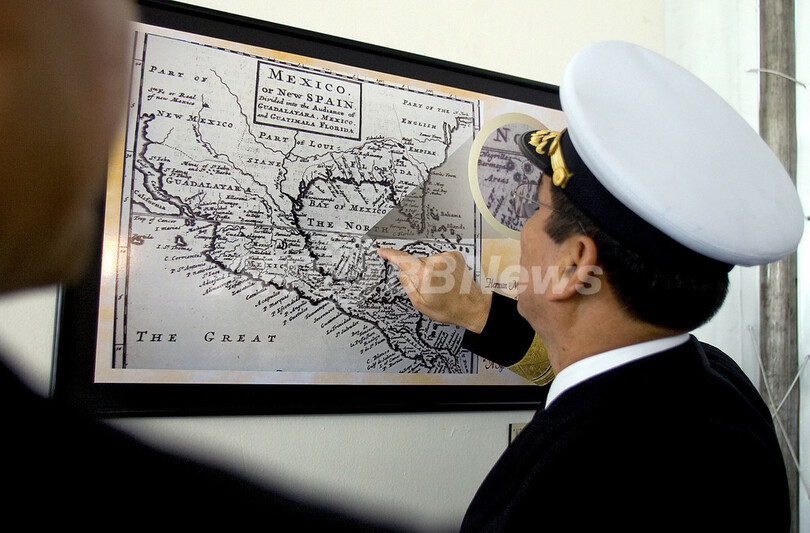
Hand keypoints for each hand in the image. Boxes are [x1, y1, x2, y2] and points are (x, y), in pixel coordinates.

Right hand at [377, 248, 491, 332]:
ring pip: (428, 261)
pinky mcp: (455, 255)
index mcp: (426, 275)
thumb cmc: (448, 309)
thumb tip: (403, 271)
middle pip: (417, 263)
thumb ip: (408, 285)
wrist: (472, 306)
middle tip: (429, 289)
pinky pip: (438, 259)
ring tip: (441, 285)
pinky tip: (447, 279)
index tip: (382, 251)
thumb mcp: (421, 304)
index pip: (403, 260)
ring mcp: (447, 257)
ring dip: (430, 270)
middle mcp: (437, 261)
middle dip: (418, 273)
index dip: (391, 255)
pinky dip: (439, 267)